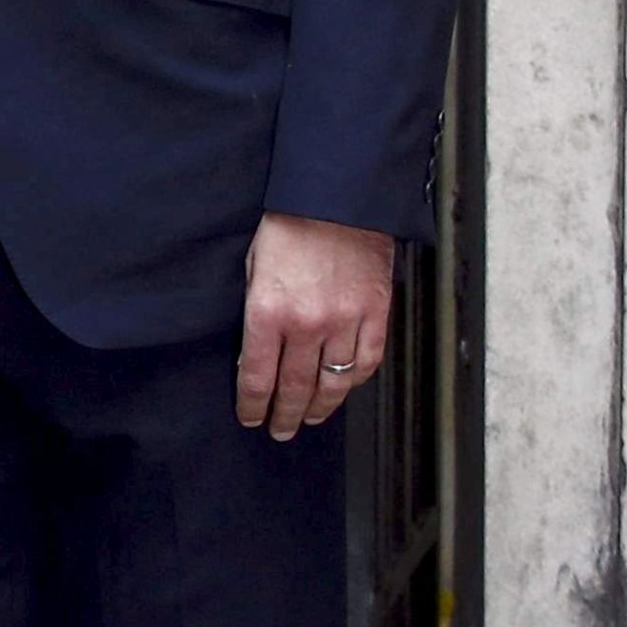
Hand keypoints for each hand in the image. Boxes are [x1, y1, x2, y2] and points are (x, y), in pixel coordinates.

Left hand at [235, 212, 395, 441]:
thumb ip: (255, 314)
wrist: (336, 196)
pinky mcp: (376, 313)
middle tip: (280, 430)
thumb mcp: (252, 267)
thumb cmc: (288, 226)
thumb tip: (253, 356)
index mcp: (268, 312)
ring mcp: (345, 321)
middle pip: (294, 389)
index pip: (256, 378)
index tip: (250, 418)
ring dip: (319, 407)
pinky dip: (354, 381)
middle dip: (284, 416)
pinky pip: (367, 362)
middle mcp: (306, 324)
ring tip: (310, 418)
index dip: (252, 405)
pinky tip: (343, 389)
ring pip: (332, 383)